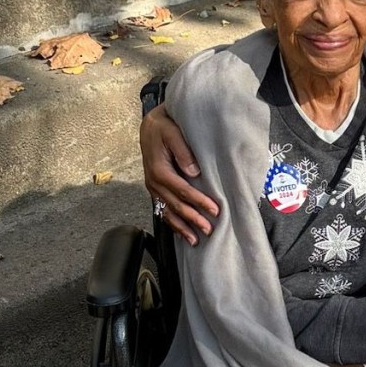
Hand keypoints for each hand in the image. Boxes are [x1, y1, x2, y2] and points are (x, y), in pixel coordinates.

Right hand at [141, 105, 219, 244]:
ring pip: (168, 212)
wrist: (150, 126)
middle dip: (193, 219)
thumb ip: (183, 151)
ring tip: (196, 240)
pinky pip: (163, 210)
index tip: (215, 210)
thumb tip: (193, 171)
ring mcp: (153, 188)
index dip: (199, 202)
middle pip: (176, 205)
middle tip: (209, 230)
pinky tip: (182, 233)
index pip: (183, 190)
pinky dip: (173, 224)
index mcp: (159, 170)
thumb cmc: (164, 128)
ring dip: (182, 227)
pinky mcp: (155, 190)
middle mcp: (154, 182)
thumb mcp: (173, 133)